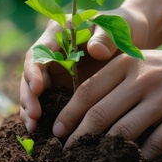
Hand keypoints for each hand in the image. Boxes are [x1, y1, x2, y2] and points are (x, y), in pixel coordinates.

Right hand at [19, 7, 148, 131]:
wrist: (132, 37)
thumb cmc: (122, 27)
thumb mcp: (115, 28)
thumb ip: (105, 37)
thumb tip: (96, 51)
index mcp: (58, 33)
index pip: (39, 52)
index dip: (34, 71)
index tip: (38, 88)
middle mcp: (51, 53)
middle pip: (31, 75)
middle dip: (29, 96)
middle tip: (34, 117)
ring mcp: (55, 71)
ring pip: (35, 92)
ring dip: (31, 110)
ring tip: (33, 130)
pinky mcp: (63, 87)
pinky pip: (49, 102)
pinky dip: (43, 117)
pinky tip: (41, 133)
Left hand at [52, 49, 161, 159]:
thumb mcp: (140, 62)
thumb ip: (113, 80)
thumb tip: (81, 113)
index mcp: (127, 63)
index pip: (88, 91)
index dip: (68, 114)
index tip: (57, 132)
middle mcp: (143, 79)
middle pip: (100, 114)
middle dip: (78, 137)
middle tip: (66, 153)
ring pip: (123, 131)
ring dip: (104, 150)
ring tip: (92, 160)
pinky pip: (155, 143)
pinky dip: (140, 155)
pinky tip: (131, 161)